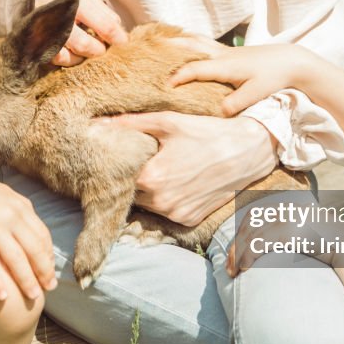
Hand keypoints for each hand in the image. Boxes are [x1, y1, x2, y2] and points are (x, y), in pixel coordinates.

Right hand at [0, 169, 55, 300]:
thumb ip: (16, 208)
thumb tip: (32, 226)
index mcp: (19, 205)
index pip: (42, 234)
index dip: (48, 255)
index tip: (49, 270)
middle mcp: (10, 214)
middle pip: (34, 248)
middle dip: (44, 271)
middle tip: (49, 288)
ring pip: (16, 259)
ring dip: (27, 280)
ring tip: (33, 297)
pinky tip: (2, 297)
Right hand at [32, 0, 127, 65]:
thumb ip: (100, 9)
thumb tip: (118, 28)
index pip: (101, 23)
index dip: (115, 35)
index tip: (123, 42)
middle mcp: (54, 16)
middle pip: (83, 44)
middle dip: (96, 50)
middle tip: (101, 49)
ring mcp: (40, 32)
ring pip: (66, 57)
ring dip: (80, 58)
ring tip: (85, 52)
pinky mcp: (30, 45)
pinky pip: (51, 61)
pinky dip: (64, 60)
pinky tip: (69, 54)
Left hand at [106, 112, 278, 225]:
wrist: (247, 152)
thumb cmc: (206, 133)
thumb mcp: (168, 123)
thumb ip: (129, 124)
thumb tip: (96, 124)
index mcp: (150, 178)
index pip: (118, 176)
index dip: (118, 165)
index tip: (121, 155)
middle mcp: (160, 202)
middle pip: (132, 192)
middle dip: (134, 178)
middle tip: (145, 161)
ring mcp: (175, 214)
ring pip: (148, 204)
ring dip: (150, 191)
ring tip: (164, 170)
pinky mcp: (188, 220)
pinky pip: (167, 212)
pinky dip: (168, 200)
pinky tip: (179, 182)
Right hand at [170, 44, 322, 114]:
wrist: (290, 61)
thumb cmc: (273, 78)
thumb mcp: (256, 94)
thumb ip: (237, 103)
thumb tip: (218, 111)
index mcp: (225, 65)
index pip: (194, 69)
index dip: (177, 77)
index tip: (163, 86)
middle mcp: (221, 55)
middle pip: (190, 46)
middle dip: (168, 48)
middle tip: (147, 50)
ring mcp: (225, 51)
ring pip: (196, 41)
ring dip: (177, 41)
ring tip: (159, 42)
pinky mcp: (229, 51)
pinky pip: (203, 43)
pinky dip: (189, 41)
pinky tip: (183, 43)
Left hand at [225, 198, 343, 276]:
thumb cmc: (335, 248)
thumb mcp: (312, 234)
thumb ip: (295, 234)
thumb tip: (281, 242)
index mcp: (292, 207)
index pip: (257, 215)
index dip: (242, 232)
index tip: (235, 249)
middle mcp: (289, 209)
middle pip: (251, 223)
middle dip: (236, 245)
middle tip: (228, 265)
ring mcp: (290, 219)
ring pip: (252, 235)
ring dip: (238, 255)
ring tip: (233, 272)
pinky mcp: (290, 232)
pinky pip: (260, 244)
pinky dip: (247, 257)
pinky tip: (244, 269)